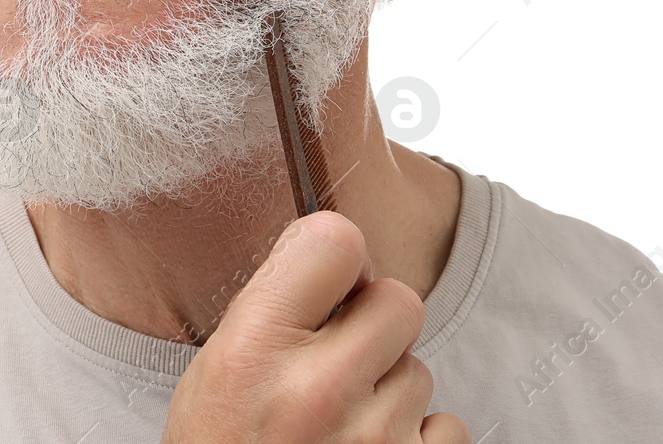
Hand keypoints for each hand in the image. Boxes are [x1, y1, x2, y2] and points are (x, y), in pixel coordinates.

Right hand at [161, 210, 470, 442]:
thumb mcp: (215, 376)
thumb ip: (274, 311)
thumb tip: (342, 256)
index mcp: (253, 350)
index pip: (335, 240)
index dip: (336, 260)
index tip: (328, 287)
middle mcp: (316, 392)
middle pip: (400, 301)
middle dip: (374, 327)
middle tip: (334, 366)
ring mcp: (373, 443)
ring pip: (420, 370)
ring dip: (389, 394)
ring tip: (338, 432)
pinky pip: (447, 429)